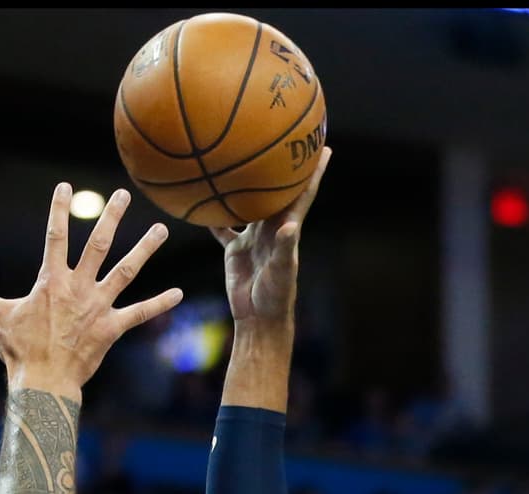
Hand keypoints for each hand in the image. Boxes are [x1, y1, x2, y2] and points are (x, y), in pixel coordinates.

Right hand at [0, 183, 182, 393]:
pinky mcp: (111, 329)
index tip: (66, 186)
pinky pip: (139, 314)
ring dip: (144, 249)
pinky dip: (159, 304)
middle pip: (99, 245)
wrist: (43, 384)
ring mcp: (98, 307)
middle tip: (123, 194)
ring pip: (125, 271)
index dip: (60, 209)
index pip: (56, 235)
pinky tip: (179, 293)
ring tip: (160, 229)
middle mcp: (78, 288)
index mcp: (52, 281)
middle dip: (111, 217)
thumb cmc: (19, 351)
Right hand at [213, 147, 329, 326]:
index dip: (313, 171)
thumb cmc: (275, 297)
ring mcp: (253, 238)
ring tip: (243, 161)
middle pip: (278, 191)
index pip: (303, 193)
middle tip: (285, 141)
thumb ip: (285, 249)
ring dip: (247, 186)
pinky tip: (204, 200)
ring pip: (249, 205)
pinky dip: (216, 216)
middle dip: (283, 169)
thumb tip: (289, 226)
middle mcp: (271, 228)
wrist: (257, 318)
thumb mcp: (282, 272)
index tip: (323, 147)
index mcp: (287, 229)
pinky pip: (224, 228)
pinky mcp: (235, 250)